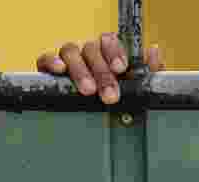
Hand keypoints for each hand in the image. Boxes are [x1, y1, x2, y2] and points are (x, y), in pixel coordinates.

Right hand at [36, 33, 164, 104]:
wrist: (96, 122)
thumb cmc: (115, 98)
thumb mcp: (135, 88)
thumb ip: (147, 71)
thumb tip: (153, 52)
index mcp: (108, 53)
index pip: (110, 41)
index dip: (114, 52)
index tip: (120, 68)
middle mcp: (88, 52)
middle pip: (92, 49)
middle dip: (102, 72)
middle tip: (110, 95)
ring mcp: (68, 59)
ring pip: (71, 51)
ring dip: (81, 70)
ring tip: (89, 90)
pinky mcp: (48, 68)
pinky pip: (46, 57)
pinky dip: (52, 61)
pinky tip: (60, 70)